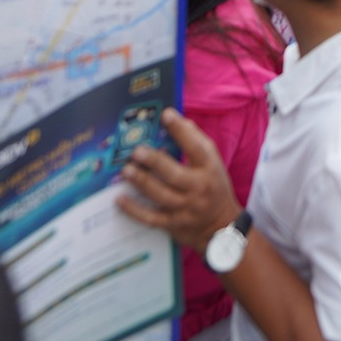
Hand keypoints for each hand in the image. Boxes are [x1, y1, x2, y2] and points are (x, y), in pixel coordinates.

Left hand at [116, 109, 240, 252]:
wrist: (221, 226)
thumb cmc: (213, 186)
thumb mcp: (213, 163)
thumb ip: (197, 142)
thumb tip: (179, 121)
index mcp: (209, 168)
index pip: (197, 148)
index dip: (181, 131)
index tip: (166, 114)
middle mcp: (198, 188)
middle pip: (175, 174)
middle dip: (155, 162)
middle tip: (136, 151)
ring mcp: (185, 208)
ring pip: (161, 195)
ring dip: (142, 182)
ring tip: (126, 170)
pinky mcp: (173, 224)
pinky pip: (151, 218)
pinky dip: (134, 210)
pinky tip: (119, 199)